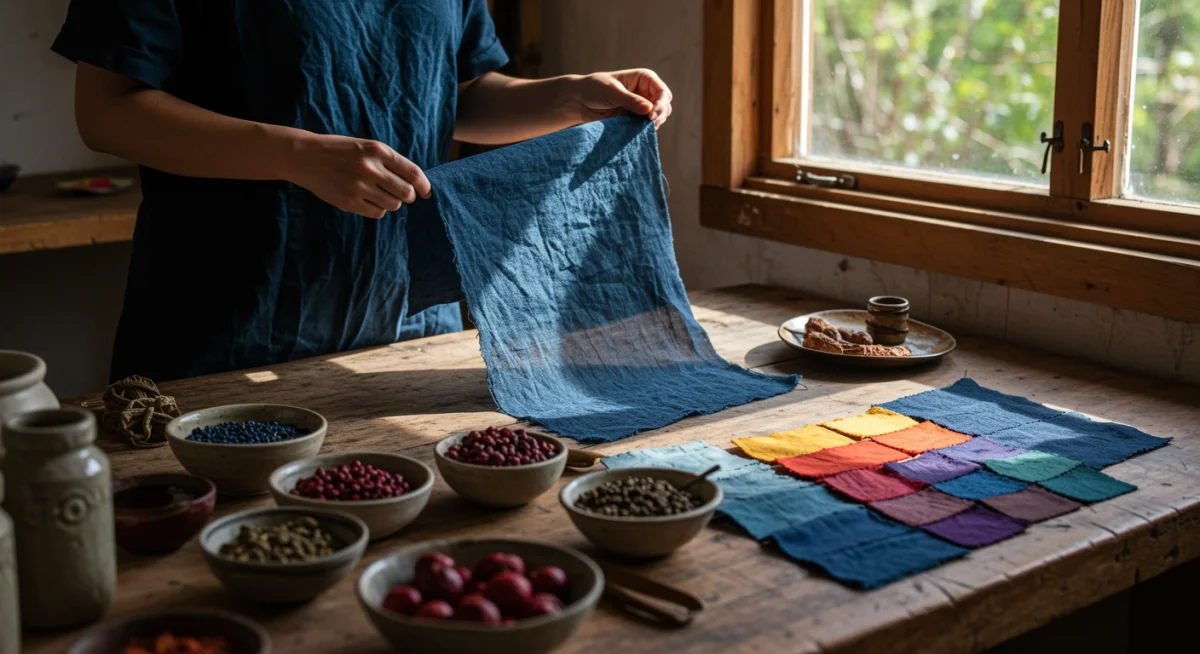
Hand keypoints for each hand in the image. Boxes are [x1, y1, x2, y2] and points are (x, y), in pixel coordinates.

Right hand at [287, 133, 430, 218]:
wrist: (306, 157)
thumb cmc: (340, 151)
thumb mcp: (366, 147)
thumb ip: (389, 161)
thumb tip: (416, 183)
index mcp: (378, 151)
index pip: (412, 172)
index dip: (424, 185)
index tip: (426, 192)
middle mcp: (370, 168)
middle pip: (406, 192)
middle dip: (408, 196)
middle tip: (401, 194)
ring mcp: (359, 186)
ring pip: (393, 205)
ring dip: (392, 202)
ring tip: (380, 194)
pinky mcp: (349, 201)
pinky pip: (377, 213)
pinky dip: (378, 209)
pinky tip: (369, 200)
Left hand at [569, 69, 672, 128]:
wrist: (579, 101)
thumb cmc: (594, 89)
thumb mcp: (612, 92)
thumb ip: (630, 100)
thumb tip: (649, 109)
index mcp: (644, 78)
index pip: (662, 92)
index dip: (661, 103)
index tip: (651, 115)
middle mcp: (646, 92)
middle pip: (664, 105)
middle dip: (660, 115)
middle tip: (650, 124)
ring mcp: (642, 107)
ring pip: (658, 117)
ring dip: (654, 124)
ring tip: (642, 128)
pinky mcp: (635, 119)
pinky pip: (646, 126)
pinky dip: (645, 130)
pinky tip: (638, 133)